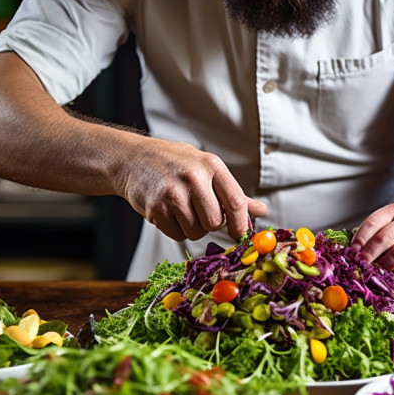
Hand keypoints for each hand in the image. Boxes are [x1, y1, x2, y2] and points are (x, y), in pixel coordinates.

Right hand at [121, 138, 266, 240]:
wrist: (133, 159)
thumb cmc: (174, 164)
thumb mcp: (206, 169)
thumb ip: (232, 192)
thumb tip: (260, 211)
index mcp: (211, 166)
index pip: (236, 202)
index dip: (241, 225)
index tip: (240, 235)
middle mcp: (193, 178)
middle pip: (215, 222)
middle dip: (209, 224)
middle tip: (199, 211)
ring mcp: (173, 193)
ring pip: (196, 232)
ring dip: (191, 228)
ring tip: (181, 208)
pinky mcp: (156, 208)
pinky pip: (177, 235)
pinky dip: (175, 230)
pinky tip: (168, 212)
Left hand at [350, 203, 393, 276]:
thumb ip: (377, 234)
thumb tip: (352, 251)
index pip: (374, 221)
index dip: (361, 237)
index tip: (353, 251)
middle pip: (384, 237)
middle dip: (369, 253)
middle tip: (361, 265)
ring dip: (384, 265)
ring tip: (377, 271)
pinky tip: (393, 274)